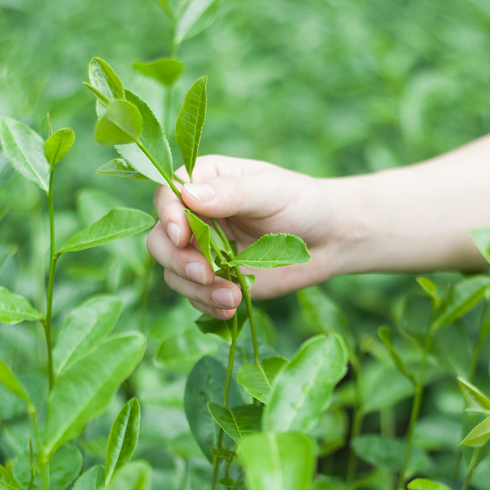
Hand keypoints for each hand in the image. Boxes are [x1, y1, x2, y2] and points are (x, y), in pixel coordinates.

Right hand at [147, 155, 341, 318]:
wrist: (328, 238)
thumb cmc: (302, 203)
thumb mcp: (270, 191)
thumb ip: (232, 193)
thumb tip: (188, 195)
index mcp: (206, 182)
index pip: (168, 195)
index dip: (168, 216)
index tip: (181, 237)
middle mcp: (197, 216)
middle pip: (161, 239)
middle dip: (177, 260)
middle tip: (205, 274)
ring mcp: (205, 251)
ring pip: (174, 272)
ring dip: (196, 289)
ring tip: (231, 297)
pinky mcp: (217, 279)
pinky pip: (196, 295)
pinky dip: (208, 304)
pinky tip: (231, 307)